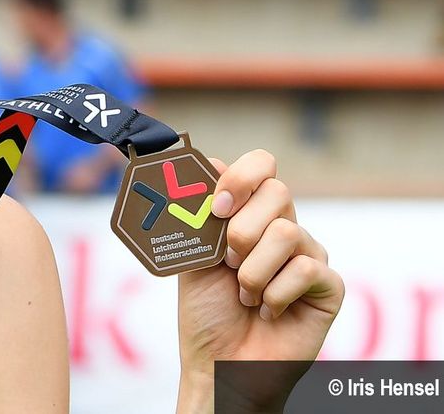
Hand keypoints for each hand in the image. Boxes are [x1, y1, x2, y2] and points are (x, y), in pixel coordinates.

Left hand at [176, 150, 343, 404]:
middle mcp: (282, 228)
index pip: (262, 165)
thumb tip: (209, 161)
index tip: (218, 207)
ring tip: (245, 295)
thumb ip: (200, 211)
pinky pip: (307, 269)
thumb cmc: (205, 310)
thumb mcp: (192, 254)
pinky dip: (275, 295)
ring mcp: (309, 256)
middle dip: (241, 230)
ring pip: (288, 232)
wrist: (218, 362)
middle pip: (278, 191)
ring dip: (253, 271)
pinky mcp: (329, 287)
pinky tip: (268, 312)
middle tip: (227, 262)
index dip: (242, 177)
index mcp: (249, 213)